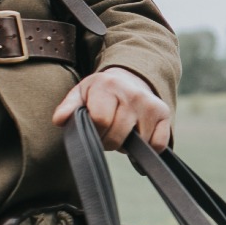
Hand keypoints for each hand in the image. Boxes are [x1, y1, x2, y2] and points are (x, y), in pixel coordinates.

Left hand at [53, 67, 172, 150]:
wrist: (130, 78)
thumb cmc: (101, 91)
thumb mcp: (81, 94)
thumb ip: (69, 107)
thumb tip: (60, 120)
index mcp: (108, 86)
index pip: (100, 122)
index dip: (95, 132)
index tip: (94, 128)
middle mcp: (132, 94)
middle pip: (117, 137)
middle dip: (109, 141)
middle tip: (108, 132)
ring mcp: (151, 104)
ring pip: (137, 144)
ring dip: (128, 144)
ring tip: (124, 130)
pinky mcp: (165, 114)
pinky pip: (158, 145)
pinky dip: (148, 147)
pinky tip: (139, 135)